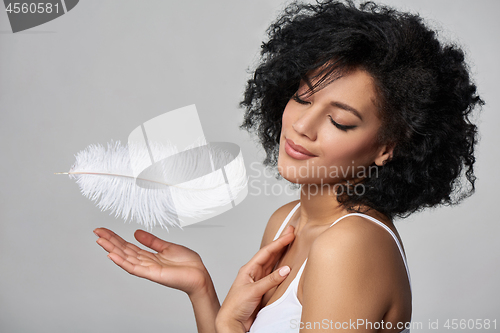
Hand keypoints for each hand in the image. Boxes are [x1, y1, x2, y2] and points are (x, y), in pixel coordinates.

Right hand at [94, 228, 211, 296]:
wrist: (199, 274)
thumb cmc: (187, 264)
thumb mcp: (167, 247)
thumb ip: (151, 241)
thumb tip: (136, 232)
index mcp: (149, 256)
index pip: (128, 246)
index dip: (115, 238)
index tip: (103, 230)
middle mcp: (145, 262)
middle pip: (123, 250)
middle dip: (110, 241)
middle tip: (97, 232)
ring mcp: (147, 269)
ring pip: (125, 258)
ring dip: (112, 249)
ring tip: (100, 241)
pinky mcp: (152, 274)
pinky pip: (134, 268)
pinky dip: (122, 262)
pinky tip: (112, 255)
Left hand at [216, 225, 295, 331]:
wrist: (232, 322)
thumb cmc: (235, 306)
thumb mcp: (253, 290)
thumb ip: (270, 280)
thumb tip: (285, 270)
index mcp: (248, 269)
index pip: (266, 252)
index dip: (278, 242)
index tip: (289, 234)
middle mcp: (254, 273)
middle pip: (270, 255)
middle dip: (281, 243)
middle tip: (291, 232)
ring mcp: (259, 281)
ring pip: (272, 264)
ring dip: (281, 254)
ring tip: (290, 244)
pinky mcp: (263, 290)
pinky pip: (274, 276)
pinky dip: (281, 269)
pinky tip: (287, 265)